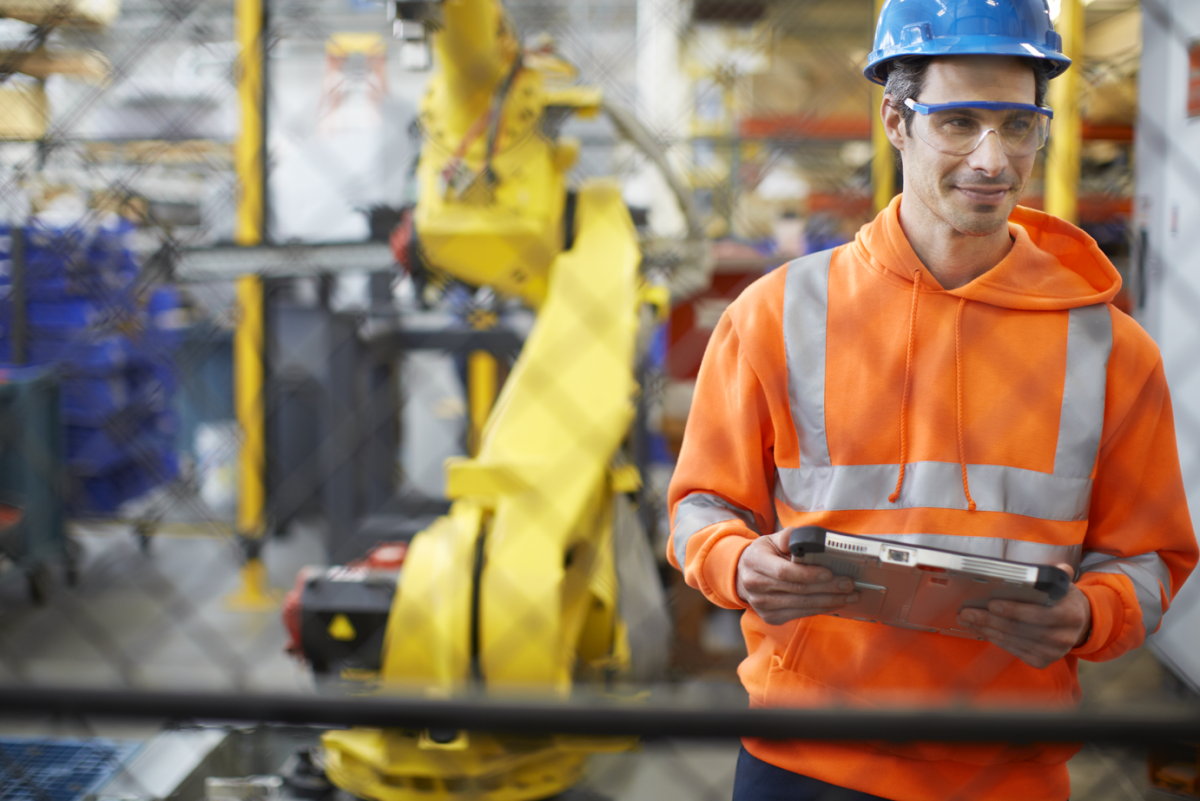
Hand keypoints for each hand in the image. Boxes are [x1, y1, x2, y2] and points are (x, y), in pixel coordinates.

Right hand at [735, 528, 859, 624]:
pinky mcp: (771, 617)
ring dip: (830, 601)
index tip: (829, 572)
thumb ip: (789, 537)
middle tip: (849, 584)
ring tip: (849, 595)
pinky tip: (834, 603)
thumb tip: (811, 541)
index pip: (784, 572)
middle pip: (797, 590)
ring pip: (802, 605)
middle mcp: (756, 586)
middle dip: (828, 588)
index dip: (808, 574)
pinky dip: (821, 609)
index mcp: (755, 562)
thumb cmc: (762, 555)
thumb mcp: (770, 540)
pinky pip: (801, 614)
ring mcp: (763, 605)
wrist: (741, 576)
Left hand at [956, 564, 1091, 668]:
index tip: (991, 604)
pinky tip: (981, 630)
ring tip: (967, 620)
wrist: (1079, 625)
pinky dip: (995, 640)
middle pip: (1020, 629)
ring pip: (1014, 641)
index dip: (1014, 610)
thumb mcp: (1064, 585)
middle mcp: (1063, 637)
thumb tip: (1055, 565)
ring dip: (986, 630)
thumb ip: (1058, 575)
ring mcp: (1053, 652)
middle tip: (967, 612)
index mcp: (1070, 615)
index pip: (1039, 614)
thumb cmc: (1064, 600)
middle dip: (989, 620)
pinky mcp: (1042, 661)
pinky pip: (1014, 650)